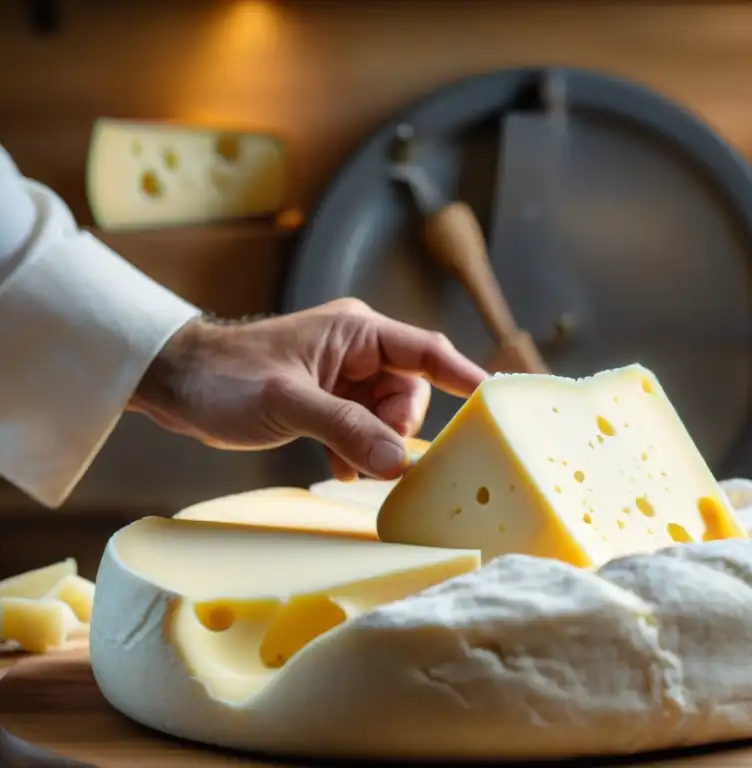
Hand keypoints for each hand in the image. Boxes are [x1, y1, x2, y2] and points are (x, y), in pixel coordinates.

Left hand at [128, 298, 487, 481]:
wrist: (176, 384)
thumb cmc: (226, 378)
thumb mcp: (289, 403)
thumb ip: (345, 429)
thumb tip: (398, 462)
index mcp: (357, 331)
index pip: (426, 350)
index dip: (464, 375)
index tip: (497, 400)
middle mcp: (358, 349)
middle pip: (411, 392)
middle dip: (396, 428)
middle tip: (375, 455)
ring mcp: (344, 375)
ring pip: (388, 415)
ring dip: (374, 443)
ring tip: (345, 464)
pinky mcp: (330, 398)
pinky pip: (365, 427)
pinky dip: (357, 449)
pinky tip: (338, 467)